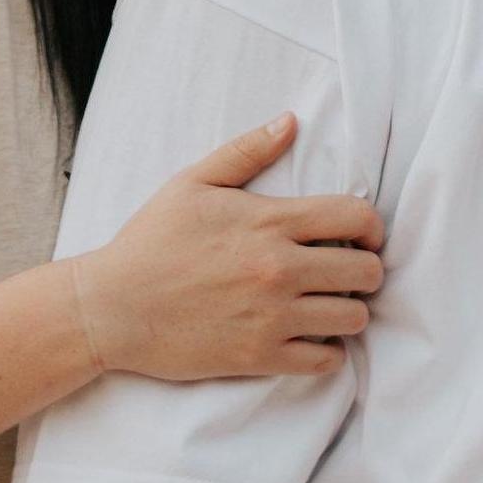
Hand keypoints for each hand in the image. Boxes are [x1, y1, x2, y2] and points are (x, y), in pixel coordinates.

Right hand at [68, 114, 384, 382]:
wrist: (110, 308)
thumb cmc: (150, 242)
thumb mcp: (193, 183)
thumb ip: (247, 151)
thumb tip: (290, 121)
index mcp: (269, 221)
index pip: (357, 217)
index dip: (372, 227)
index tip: (362, 237)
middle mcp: (279, 269)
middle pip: (368, 272)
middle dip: (367, 271)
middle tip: (347, 274)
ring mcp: (272, 316)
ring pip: (354, 319)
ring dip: (349, 313)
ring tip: (328, 307)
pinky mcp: (260, 357)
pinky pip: (326, 361)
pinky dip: (327, 352)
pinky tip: (310, 339)